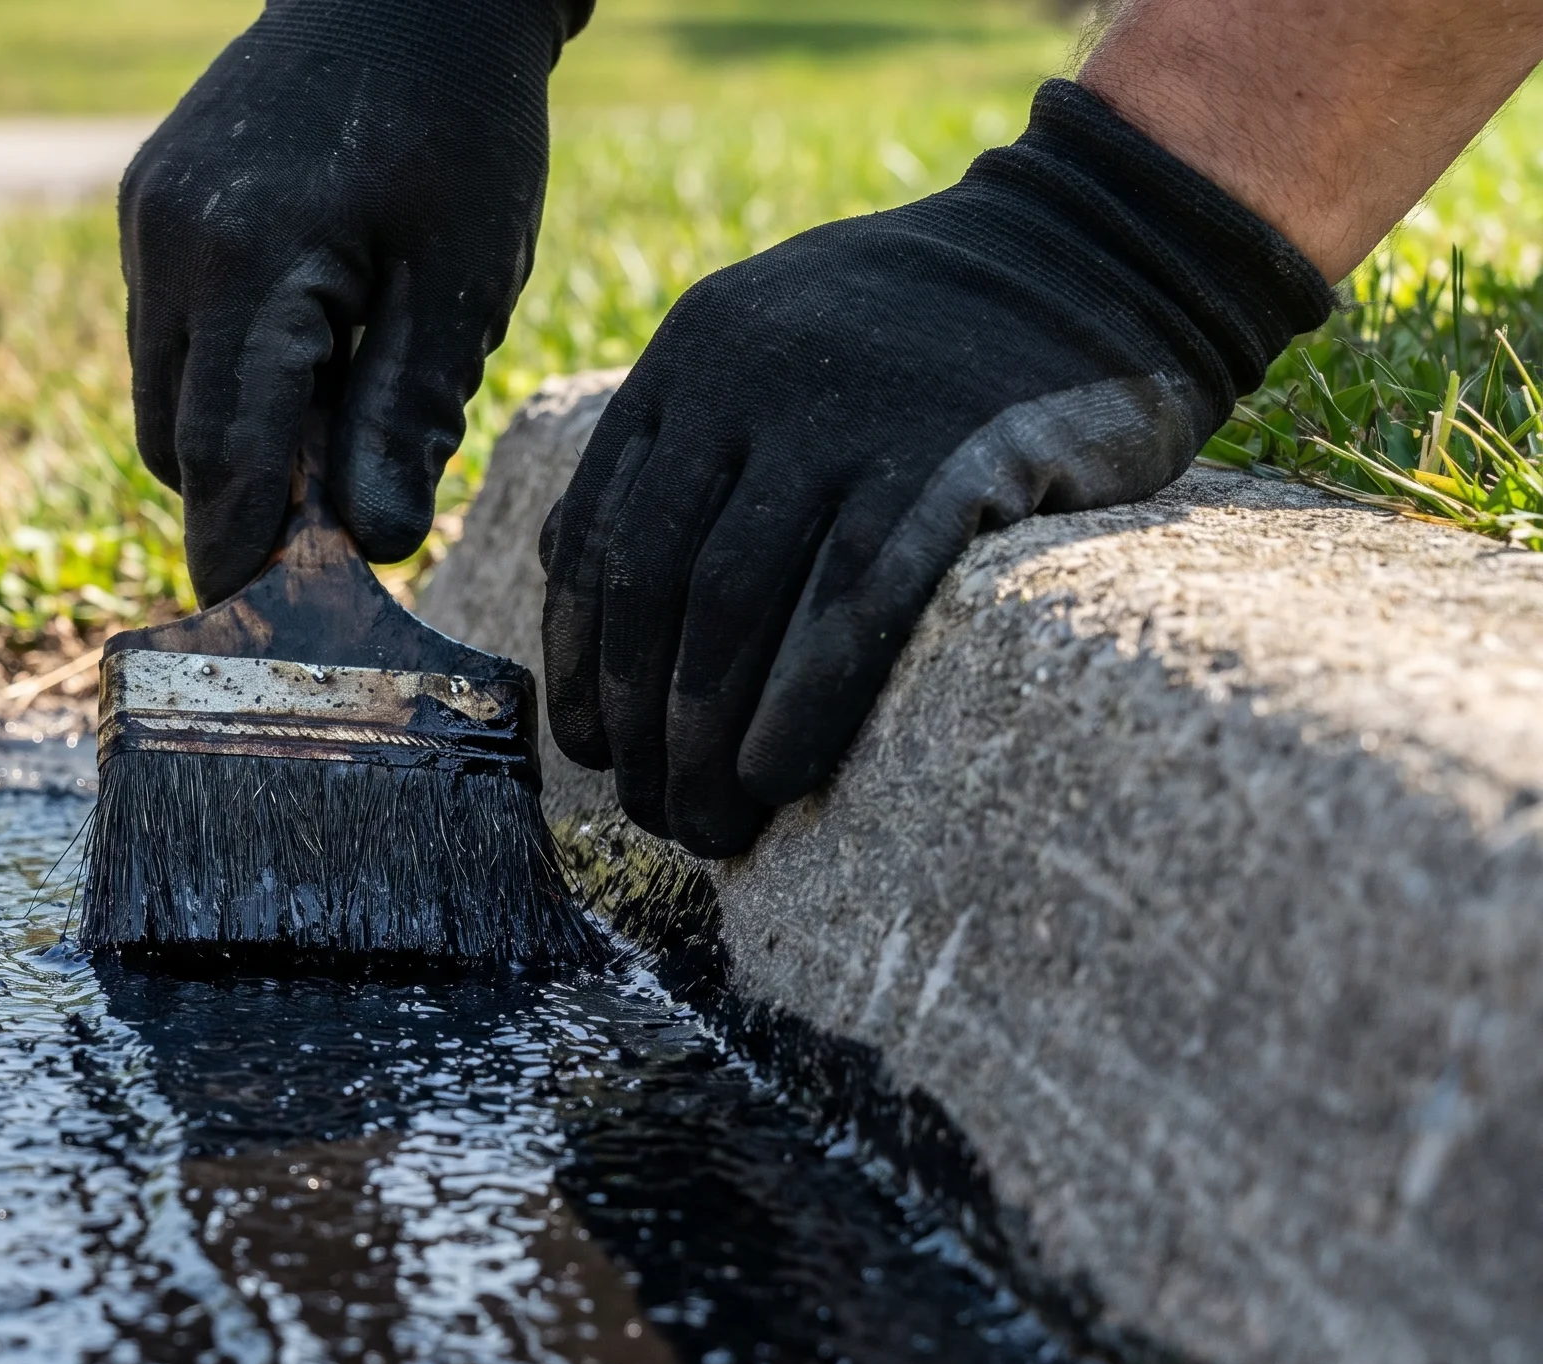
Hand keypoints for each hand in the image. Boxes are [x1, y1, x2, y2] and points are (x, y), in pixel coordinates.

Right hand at [121, 0, 585, 606]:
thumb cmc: (461, 128)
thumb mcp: (462, 278)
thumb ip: (410, 415)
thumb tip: (378, 545)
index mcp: (248, 258)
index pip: (223, 454)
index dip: (245, 552)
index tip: (278, 632)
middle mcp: (170, 242)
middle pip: (176, 442)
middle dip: (245, 500)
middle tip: (342, 526)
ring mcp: (146, 222)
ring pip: (164, 396)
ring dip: (238, 434)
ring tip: (345, 409)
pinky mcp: (147, 208)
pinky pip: (169, 337)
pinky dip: (230, 372)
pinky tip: (316, 344)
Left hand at [539, 80, 1331, 857]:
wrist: (1098, 244)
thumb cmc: (923, 328)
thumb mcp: (768, 343)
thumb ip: (672, 444)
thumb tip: (562, 555)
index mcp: (692, 357)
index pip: (598, 535)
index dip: (583, 659)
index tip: (588, 748)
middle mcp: (748, 377)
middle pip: (655, 583)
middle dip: (643, 718)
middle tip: (654, 812)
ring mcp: (847, 412)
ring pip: (733, 603)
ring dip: (706, 734)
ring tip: (712, 821)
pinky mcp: (950, 452)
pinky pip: (850, 601)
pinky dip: (799, 701)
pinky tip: (776, 774)